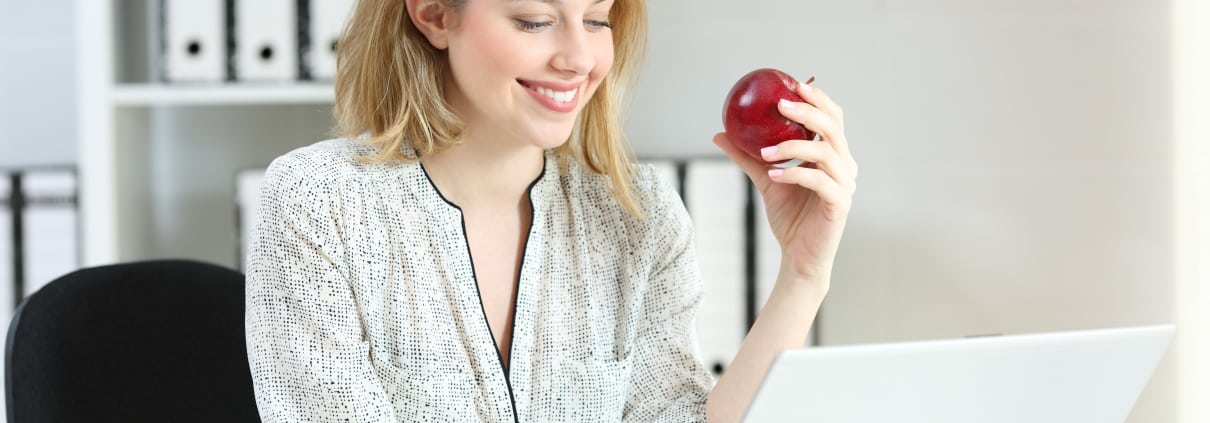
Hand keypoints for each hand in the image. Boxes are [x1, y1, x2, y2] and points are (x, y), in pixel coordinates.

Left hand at [713, 81, 856, 286]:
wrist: (799, 255)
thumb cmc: (788, 215)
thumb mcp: (765, 179)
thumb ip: (748, 156)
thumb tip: (720, 133)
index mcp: (834, 155)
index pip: (833, 117)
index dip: (818, 98)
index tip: (793, 85)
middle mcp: (845, 165)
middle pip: (833, 127)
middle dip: (807, 112)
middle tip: (780, 107)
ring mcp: (846, 184)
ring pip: (825, 151)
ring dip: (792, 146)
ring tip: (765, 151)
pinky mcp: (840, 204)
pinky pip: (819, 180)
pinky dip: (795, 173)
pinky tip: (773, 174)